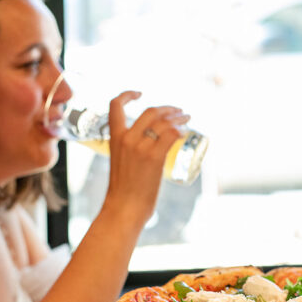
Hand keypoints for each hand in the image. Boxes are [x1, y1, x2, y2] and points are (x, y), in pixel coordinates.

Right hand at [104, 92, 192, 229]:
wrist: (124, 208)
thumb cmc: (124, 191)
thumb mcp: (121, 162)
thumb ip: (131, 150)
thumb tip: (150, 147)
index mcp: (114, 138)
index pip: (115, 106)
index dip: (127, 95)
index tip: (140, 93)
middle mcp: (127, 138)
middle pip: (150, 111)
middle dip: (167, 108)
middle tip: (179, 112)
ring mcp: (141, 147)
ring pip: (163, 121)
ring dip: (178, 117)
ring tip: (187, 119)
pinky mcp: (154, 157)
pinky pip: (171, 134)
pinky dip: (180, 130)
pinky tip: (185, 132)